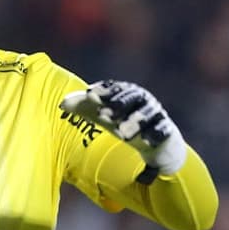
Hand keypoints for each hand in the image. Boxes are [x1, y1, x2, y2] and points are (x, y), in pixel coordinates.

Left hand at [60, 80, 186, 174]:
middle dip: (118, 104)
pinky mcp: (166, 131)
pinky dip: (154, 135)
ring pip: (146, 115)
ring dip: (134, 122)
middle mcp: (143, 100)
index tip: (90, 94)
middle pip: (132, 98)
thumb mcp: (104, 115)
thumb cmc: (125, 122)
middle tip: (102, 115)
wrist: (155, 142)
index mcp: (128, 93)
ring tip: (120, 134)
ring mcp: (156, 115)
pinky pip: (162, 131)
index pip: (115, 88)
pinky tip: (145, 142)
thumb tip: (62, 103)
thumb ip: (84, 107)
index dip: (103, 90)